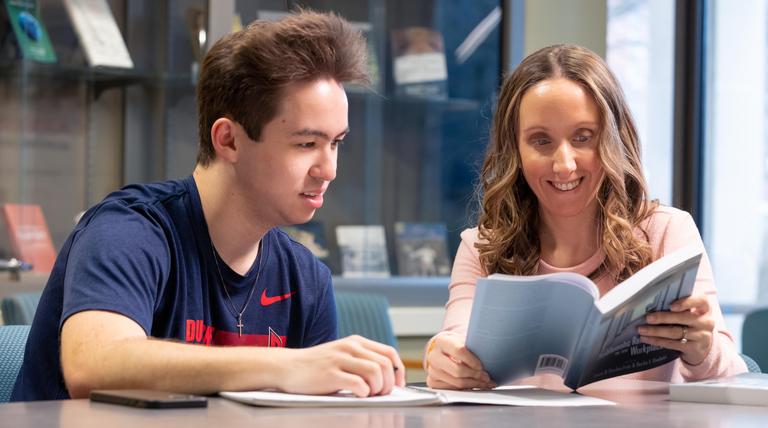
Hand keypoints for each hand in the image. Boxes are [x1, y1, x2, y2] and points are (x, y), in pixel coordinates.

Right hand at [279, 335, 404, 396]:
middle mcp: (350, 347)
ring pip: (375, 372)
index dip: (398, 371)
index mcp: (356, 342)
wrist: (287, 366)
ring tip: (368, 395)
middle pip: (385, 364)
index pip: (389, 353)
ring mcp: (339, 359)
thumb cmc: (317, 366)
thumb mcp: (342, 355)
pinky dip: (363, 393)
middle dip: (388, 384)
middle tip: (380, 394)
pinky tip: (356, 395)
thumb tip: (389, 378)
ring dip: (377, 388)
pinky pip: (358, 384)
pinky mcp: (330, 374)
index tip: (396, 385)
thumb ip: (362, 360)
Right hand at [425, 331, 494, 388]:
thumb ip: (474, 345)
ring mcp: (432, 370)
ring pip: (457, 383)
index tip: (482, 365)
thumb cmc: (456, 345)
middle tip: (486, 376)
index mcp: (442, 341)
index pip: (459, 351)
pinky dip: (467, 389)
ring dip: (474, 384)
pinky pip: (453, 390)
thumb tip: (493, 349)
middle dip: (476, 375)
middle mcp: (433, 356)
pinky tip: (475, 385)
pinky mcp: (433, 382)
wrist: (442, 351)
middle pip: (458, 370)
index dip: (473, 360)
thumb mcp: (464, 340)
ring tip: (485, 382)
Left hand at [637, 294, 715, 364]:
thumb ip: (677, 306)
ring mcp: (702, 336)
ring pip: (675, 332)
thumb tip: (650, 303)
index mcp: (705, 308)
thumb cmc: (690, 323)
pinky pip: (673, 344)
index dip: (686, 302)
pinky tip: (646, 339)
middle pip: (683, 318)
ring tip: (641, 329)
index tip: (671, 306)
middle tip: (647, 318)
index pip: (701, 300)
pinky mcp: (695, 349)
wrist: (701, 346)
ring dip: (655, 331)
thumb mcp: (689, 313)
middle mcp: (706, 322)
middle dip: (662, 318)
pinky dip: (657, 341)